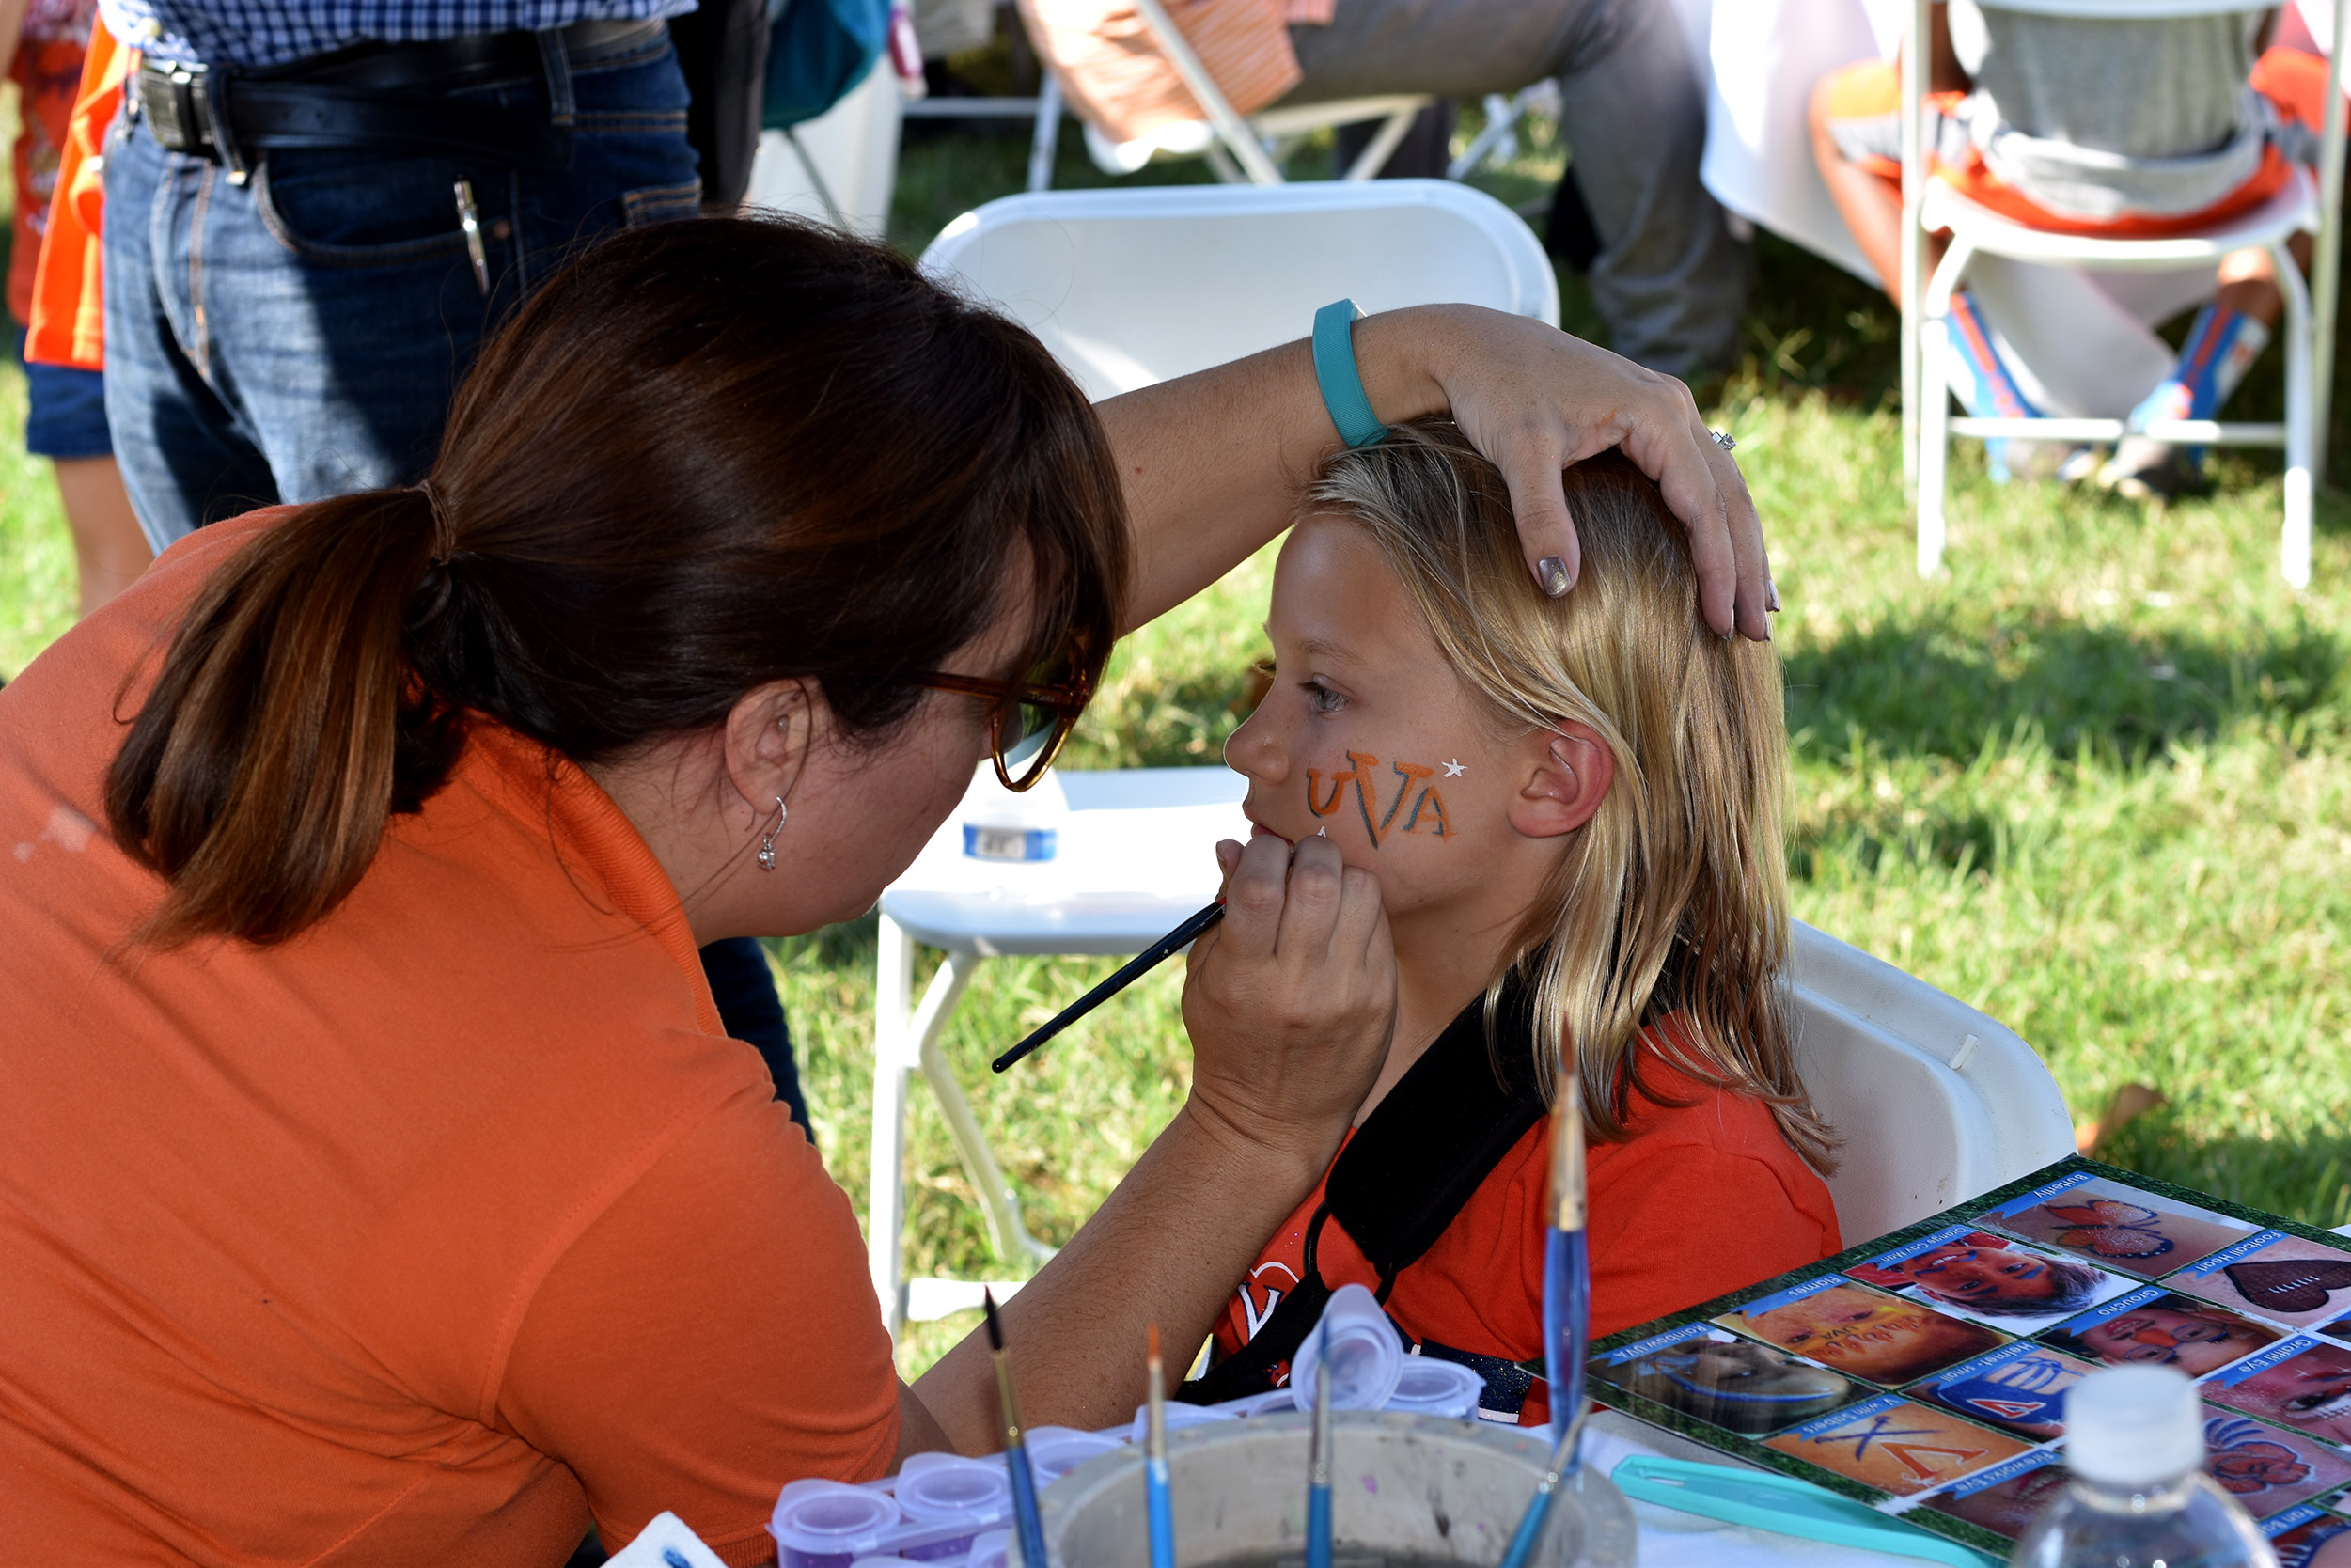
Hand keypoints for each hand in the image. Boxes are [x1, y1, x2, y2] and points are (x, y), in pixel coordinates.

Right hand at [1180, 832, 1395, 1169]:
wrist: (1274, 1119)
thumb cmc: (1229, 1039)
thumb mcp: (1204, 978)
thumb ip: (1222, 909)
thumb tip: (1236, 844)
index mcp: (1244, 977)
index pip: (1260, 885)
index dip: (1263, 851)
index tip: (1262, 850)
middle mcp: (1299, 985)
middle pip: (1319, 881)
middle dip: (1308, 853)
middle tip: (1299, 859)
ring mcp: (1347, 993)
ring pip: (1361, 894)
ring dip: (1341, 875)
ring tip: (1323, 888)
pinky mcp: (1380, 1000)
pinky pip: (1381, 925)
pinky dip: (1361, 908)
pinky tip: (1342, 921)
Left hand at [1359, 305, 1773, 640]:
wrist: (1474, 344)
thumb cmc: (1496, 391)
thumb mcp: (1518, 453)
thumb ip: (1541, 518)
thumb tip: (1559, 586)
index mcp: (1657, 413)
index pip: (1705, 504)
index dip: (1717, 567)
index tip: (1721, 622)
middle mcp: (1674, 407)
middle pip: (1730, 496)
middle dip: (1747, 565)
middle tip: (1757, 631)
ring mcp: (1666, 409)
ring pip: (1723, 485)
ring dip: (1742, 544)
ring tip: (1758, 604)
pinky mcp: (1649, 419)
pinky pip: (1700, 475)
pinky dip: (1717, 518)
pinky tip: (1724, 554)